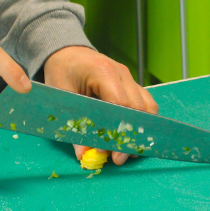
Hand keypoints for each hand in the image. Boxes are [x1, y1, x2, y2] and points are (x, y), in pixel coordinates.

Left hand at [43, 46, 158, 165]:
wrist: (67, 52)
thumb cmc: (62, 71)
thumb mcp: (61, 96)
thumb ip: (73, 124)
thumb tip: (83, 154)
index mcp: (103, 71)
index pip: (121, 104)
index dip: (118, 131)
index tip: (112, 153)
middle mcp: (122, 73)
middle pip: (138, 109)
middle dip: (130, 136)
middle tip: (119, 159)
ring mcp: (130, 78)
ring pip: (148, 107)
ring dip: (140, 130)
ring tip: (128, 150)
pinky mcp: (132, 84)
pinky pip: (145, 104)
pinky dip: (141, 121)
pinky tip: (131, 136)